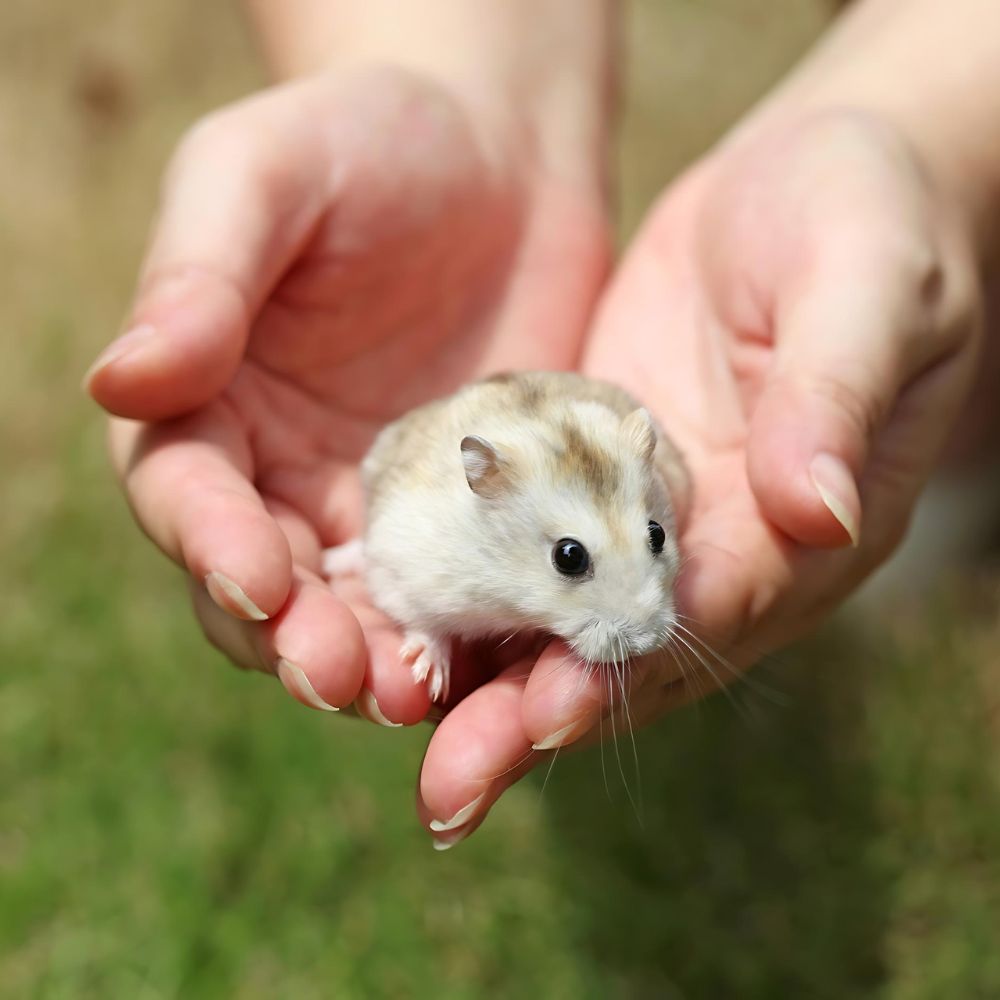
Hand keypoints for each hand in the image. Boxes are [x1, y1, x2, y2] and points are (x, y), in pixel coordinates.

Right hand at [88, 67, 610, 723]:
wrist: (498, 159)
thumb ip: (200, 274)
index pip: (187, 492)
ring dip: (376, 660)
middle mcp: (281, 472)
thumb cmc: (371, 142)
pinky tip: (494, 659)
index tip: (257, 577)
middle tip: (340, 675)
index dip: (211, 541)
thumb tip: (120, 382)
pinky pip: (458, 587)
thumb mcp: (271, 174)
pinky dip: (466, 631)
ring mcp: (376, 504)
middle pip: (267, 583)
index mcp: (209, 402)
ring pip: (357, 608)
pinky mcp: (466, 515)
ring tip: (413, 695)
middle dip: (294, 636)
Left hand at [415, 109, 981, 845]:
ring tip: (392, 726)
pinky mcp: (592, 479)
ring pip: (563, 622)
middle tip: (445, 793)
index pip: (710, 616)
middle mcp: (721, 545)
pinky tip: (398, 624)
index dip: (627, 670)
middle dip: (534, 718)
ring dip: (486, 682)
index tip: (545, 714)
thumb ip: (836, 391)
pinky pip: (530, 552)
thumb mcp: (866, 282)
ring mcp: (649, 519)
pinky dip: (470, 594)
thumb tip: (812, 510)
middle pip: (625, 655)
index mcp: (798, 523)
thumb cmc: (863, 219)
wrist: (811, 191)